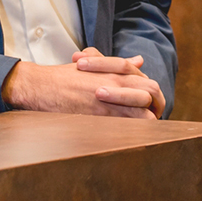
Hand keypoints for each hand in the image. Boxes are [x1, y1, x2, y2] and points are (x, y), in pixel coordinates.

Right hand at [2, 52, 161, 119]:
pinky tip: (132, 140)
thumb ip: (119, 64)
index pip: (148, 82)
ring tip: (146, 132)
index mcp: (117, 71)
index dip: (153, 96)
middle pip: (152, 93)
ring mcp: (110, 99)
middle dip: (158, 107)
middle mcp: (117, 83)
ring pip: (145, 113)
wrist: (43, 86)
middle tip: (154, 118)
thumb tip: (139, 60)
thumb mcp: (95, 64)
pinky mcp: (100, 115)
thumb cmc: (67, 76)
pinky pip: (127, 128)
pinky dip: (133, 135)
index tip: (151, 107)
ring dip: (148, 122)